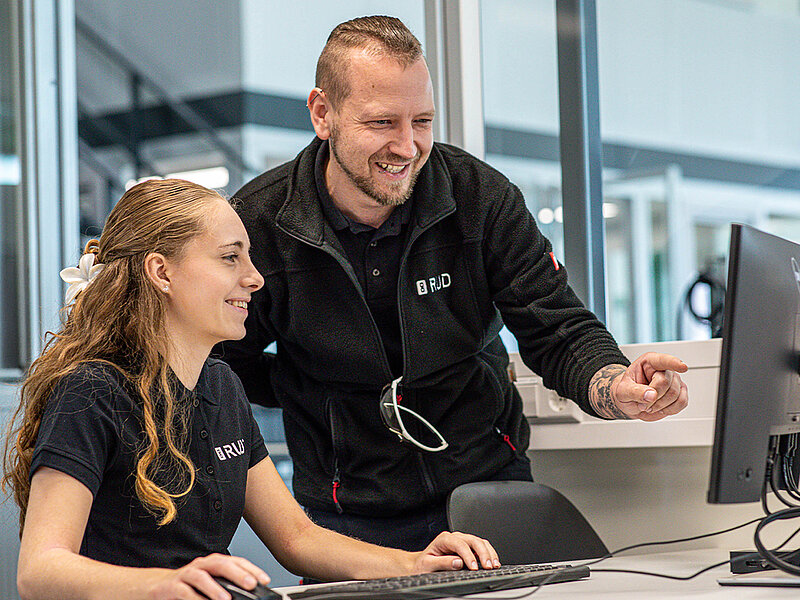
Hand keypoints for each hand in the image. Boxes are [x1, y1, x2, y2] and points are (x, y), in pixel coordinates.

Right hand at [146, 553, 269, 599]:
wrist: (157, 587)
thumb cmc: (189, 587)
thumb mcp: (210, 585)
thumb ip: (226, 588)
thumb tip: (248, 593)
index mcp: (214, 564)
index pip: (236, 562)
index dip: (252, 569)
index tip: (265, 579)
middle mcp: (202, 565)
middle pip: (221, 564)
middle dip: (238, 573)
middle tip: (251, 584)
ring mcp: (186, 574)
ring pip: (202, 576)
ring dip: (215, 588)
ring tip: (226, 599)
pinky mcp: (173, 587)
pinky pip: (184, 592)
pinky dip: (194, 599)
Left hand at [412, 531, 500, 573]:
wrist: (421, 564)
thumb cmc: (423, 564)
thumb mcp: (428, 565)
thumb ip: (442, 562)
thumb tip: (458, 562)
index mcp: (444, 539)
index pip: (460, 544)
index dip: (469, 556)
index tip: (473, 567)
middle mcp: (454, 537)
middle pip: (473, 540)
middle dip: (483, 553)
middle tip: (488, 567)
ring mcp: (462, 541)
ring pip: (480, 542)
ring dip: (489, 553)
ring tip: (494, 565)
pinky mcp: (468, 547)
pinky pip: (481, 547)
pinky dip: (489, 553)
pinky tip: (493, 562)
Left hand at [612, 352, 688, 421]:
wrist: (631, 403)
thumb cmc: (627, 391)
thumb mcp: (622, 391)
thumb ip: (635, 392)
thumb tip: (651, 395)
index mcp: (649, 362)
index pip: (663, 360)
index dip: (674, 363)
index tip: (682, 367)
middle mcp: (664, 369)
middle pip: (666, 383)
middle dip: (653, 398)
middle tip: (642, 403)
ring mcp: (674, 381)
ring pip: (675, 395)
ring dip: (660, 405)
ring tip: (649, 405)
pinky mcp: (680, 393)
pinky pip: (682, 403)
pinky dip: (669, 409)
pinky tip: (659, 408)